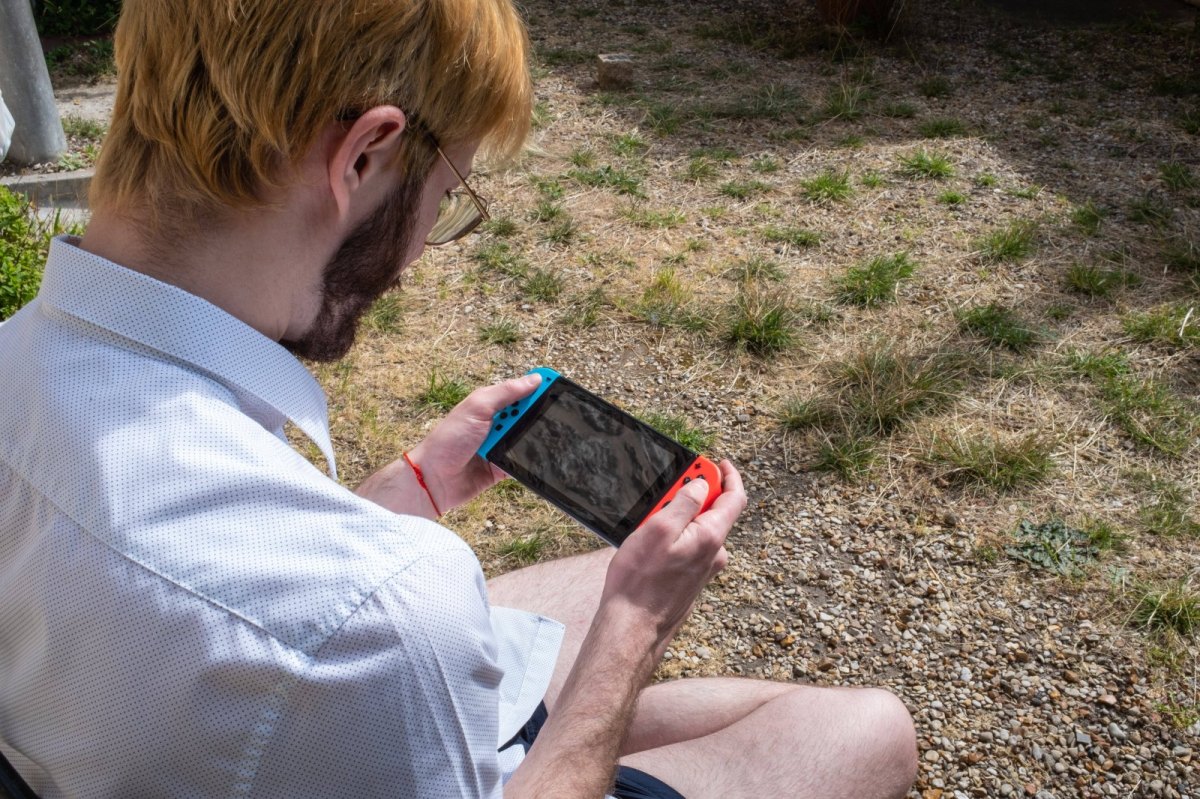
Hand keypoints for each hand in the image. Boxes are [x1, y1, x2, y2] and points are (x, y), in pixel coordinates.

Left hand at [404, 373, 542, 512]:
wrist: (433, 479)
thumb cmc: (449, 440)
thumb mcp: (477, 407)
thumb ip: (506, 393)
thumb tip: (534, 379)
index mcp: (490, 404)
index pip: (520, 390)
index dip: (538, 386)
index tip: (557, 383)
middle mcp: (497, 423)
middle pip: (529, 414)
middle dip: (540, 415)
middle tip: (552, 416)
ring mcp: (500, 445)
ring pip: (529, 439)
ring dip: (532, 440)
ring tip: (538, 440)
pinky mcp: (503, 467)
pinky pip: (523, 462)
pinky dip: (528, 461)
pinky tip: (535, 459)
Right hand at [600, 460, 745, 655]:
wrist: (632, 626)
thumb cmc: (640, 581)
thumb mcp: (659, 528)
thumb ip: (685, 502)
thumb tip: (701, 484)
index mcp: (711, 537)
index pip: (735, 498)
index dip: (728, 475)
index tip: (716, 462)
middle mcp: (714, 554)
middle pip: (713, 511)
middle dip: (692, 495)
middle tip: (666, 490)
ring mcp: (703, 568)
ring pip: (698, 529)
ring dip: (678, 517)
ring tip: (648, 522)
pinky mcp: (690, 579)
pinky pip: (688, 546)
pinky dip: (674, 536)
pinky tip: (649, 544)